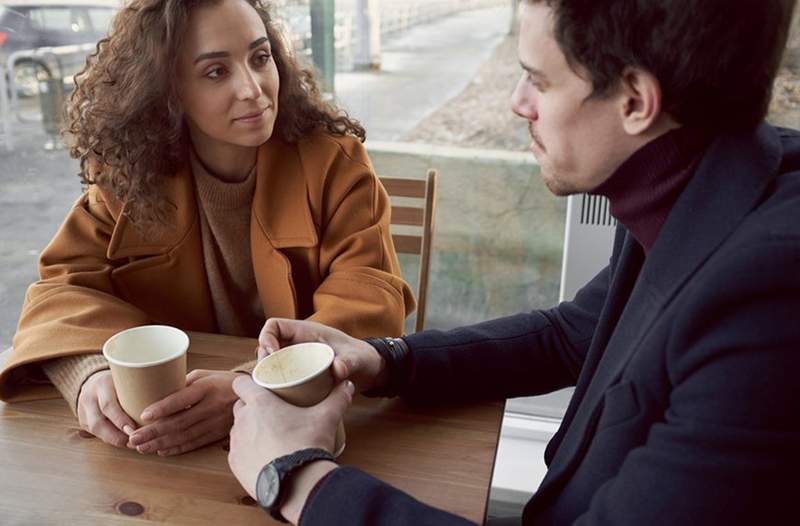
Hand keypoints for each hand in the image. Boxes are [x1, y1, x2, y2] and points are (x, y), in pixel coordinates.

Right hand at [77, 370, 137, 447]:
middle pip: (98, 422)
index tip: (134, 430)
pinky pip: (94, 434)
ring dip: (114, 440)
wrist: (93, 380)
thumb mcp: (128, 378)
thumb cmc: (119, 380)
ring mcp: (83, 410)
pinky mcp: (82, 421)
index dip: (121, 420)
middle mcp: (89, 397)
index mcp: (102, 384)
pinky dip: (110, 439)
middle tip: (135, 441)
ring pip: (94, 431)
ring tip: (132, 444)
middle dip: (117, 435)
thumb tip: (164, 400)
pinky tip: (124, 442)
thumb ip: (141, 387)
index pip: (108, 405)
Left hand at [128, 369, 242, 455]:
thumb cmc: (223, 381)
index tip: (143, 415)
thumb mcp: (205, 375)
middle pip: (179, 422)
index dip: (162, 408)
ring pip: (184, 436)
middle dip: (154, 432)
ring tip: (141, 447)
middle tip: (133, 438)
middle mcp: (211, 406)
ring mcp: (216, 422)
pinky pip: (195, 443)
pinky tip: (162, 451)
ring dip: (161, 443)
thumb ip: (183, 384)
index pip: (181, 399)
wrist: (254, 393)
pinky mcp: (218, 433)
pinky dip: (177, 449)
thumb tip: (158, 393)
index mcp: (207, 388)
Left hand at [228, 376, 352, 520]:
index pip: (241, 384)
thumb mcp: (326, 418)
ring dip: (249, 429)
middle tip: (271, 413)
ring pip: (238, 429)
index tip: (260, 388)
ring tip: (268, 436)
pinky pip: (238, 452)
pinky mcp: (235, 465)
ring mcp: (237, 444)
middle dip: (252, 407)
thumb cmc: (308, 445)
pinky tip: (263, 455)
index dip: (248, 384)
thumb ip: (337, 398)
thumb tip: (347, 385)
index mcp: (259, 403)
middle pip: (241, 406)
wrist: (298, 485)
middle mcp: (243, 421)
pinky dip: (247, 452)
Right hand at [258, 318, 386, 392]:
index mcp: (306, 332)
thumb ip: (348, 362)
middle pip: (267, 347)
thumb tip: (337, 369)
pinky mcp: (300, 375)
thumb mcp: (357, 359)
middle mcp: (297, 345)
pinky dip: (276, 386)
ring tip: (271, 390)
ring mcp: (297, 360)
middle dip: (263, 361)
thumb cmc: (362, 357)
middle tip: (268, 378)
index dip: (266, 337)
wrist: (369, 370)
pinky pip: (281, 378)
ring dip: (267, 375)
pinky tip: (278, 400)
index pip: (275, 326)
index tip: (271, 354)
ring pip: (272, 364)